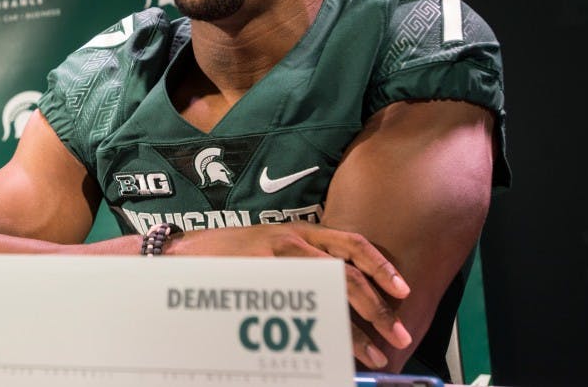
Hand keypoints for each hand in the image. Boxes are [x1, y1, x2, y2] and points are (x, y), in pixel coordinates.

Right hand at [169, 222, 411, 367]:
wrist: (183, 251)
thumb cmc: (229, 252)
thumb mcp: (272, 243)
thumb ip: (305, 257)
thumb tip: (342, 289)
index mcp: (301, 232)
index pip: (353, 244)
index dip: (382, 266)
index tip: (403, 290)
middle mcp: (293, 243)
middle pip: (349, 276)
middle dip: (379, 309)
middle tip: (399, 333)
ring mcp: (275, 263)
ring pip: (330, 297)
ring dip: (355, 331)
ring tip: (373, 354)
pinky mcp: (259, 284)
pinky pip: (300, 313)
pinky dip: (321, 336)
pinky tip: (329, 353)